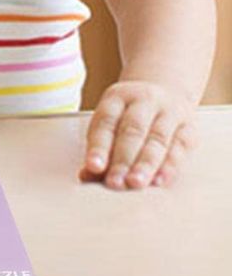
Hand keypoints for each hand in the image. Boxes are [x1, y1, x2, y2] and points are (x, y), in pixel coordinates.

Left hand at [80, 79, 197, 189]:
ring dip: (145, 164)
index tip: (93, 167)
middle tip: (114, 183)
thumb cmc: (130, 116)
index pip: (106, 122)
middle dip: (122, 159)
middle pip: (132, 130)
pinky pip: (179, 147)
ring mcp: (169, 112)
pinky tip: (160, 181)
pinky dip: (169, 166)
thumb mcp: (112, 123)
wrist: (167, 91)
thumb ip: (100, 150)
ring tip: (135, 184)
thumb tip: (85, 176)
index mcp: (118, 97)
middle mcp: (144, 100)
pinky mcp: (188, 128)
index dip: (99, 146)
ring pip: (157, 139)